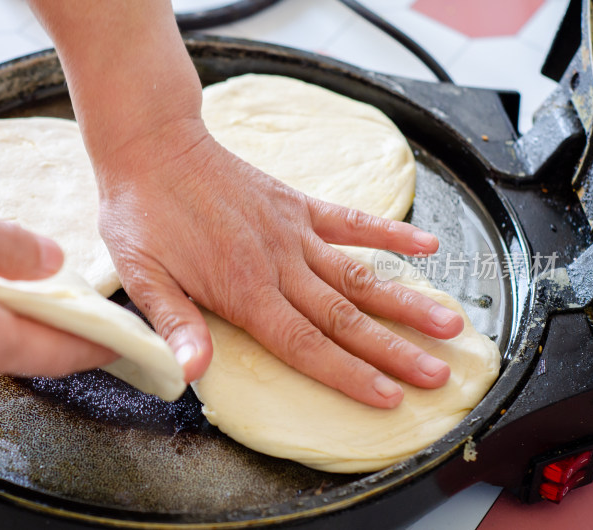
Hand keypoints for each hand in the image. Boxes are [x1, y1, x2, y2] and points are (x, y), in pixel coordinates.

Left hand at [96, 119, 463, 407]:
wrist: (152, 146)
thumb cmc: (141, 214)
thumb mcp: (142, 275)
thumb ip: (174, 324)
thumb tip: (190, 372)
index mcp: (243, 289)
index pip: (305, 344)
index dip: (349, 375)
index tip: (390, 398)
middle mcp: (278, 264)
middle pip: (345, 317)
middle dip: (394, 350)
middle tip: (439, 374)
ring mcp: (293, 231)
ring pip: (360, 275)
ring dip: (406, 301)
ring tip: (451, 322)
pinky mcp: (296, 203)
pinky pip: (351, 220)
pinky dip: (390, 232)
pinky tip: (426, 245)